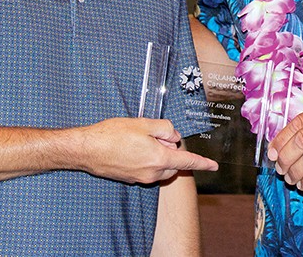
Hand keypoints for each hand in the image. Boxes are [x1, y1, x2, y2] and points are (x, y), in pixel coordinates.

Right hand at [76, 117, 217, 183]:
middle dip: (172, 150)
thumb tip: (174, 136)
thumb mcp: (143, 124)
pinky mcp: (130, 178)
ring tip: (141, 139)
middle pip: (173, 163)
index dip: (202, 163)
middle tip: (156, 134)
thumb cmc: (113, 134)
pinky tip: (132, 147)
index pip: (187, 161)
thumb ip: (165, 128)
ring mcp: (140, 178)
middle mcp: (152, 172)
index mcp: (159, 158)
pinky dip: (147, 159)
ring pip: (160, 167)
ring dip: (159, 155)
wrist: (88, 150)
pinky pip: (147, 169)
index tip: (214, 166)